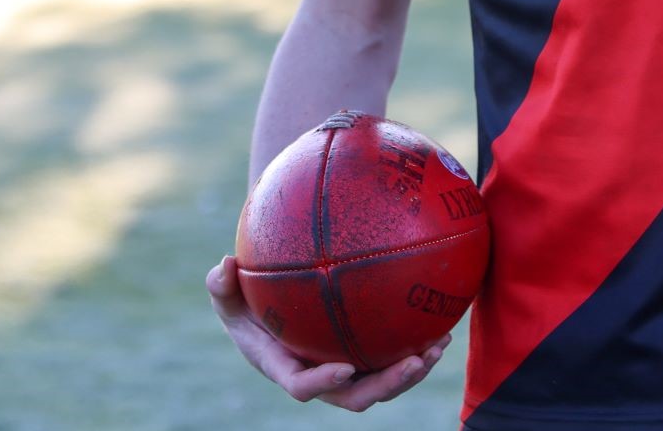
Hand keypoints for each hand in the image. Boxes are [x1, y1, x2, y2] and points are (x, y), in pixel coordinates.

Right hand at [206, 255, 451, 410]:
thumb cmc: (243, 298)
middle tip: (413, 362)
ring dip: (413, 371)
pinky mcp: (364, 358)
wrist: (266, 305)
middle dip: (388, 385)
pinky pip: (392, 360)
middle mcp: (319, 376)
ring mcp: (344, 370)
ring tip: (437, 346)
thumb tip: (224, 265)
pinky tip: (442, 326)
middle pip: (357, 396)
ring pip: (383, 383)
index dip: (324, 383)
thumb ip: (220, 285)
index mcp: (285, 368)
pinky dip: (418, 348)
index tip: (345, 367)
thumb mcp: (225, 292)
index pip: (303, 387)